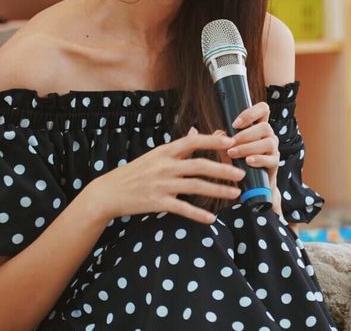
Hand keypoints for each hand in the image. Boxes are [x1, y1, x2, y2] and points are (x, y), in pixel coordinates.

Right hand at [81, 127, 244, 224]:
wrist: (109, 192)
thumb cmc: (135, 172)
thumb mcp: (155, 155)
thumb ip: (178, 146)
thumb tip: (195, 131)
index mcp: (165, 151)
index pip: (192, 142)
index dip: (212, 141)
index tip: (231, 142)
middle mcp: (165, 166)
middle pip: (199, 165)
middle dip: (222, 169)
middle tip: (241, 173)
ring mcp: (161, 184)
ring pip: (195, 187)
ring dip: (217, 190)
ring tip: (235, 194)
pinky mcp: (157, 202)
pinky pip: (182, 208)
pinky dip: (198, 214)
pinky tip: (211, 219)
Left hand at [228, 102, 281, 214]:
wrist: (250, 186)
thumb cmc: (238, 162)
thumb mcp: (227, 148)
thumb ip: (222, 139)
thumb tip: (219, 133)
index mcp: (258, 126)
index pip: (263, 109)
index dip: (251, 113)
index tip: (235, 124)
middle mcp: (269, 135)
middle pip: (265, 126)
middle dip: (245, 135)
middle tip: (230, 143)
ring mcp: (274, 150)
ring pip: (268, 142)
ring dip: (248, 147)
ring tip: (234, 153)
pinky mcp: (275, 164)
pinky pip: (271, 159)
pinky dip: (259, 159)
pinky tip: (248, 161)